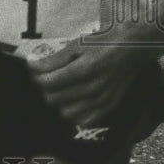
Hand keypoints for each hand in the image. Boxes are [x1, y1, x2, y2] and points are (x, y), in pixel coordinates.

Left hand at [27, 40, 146, 124]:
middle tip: (48, 78)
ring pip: (66, 113)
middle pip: (55, 99)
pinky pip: (83, 120)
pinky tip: (74, 101)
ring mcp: (101, 100)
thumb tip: (31, 66)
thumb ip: (54, 59)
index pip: (49, 83)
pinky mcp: (108, 107)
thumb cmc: (104, 43)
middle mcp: (93, 88)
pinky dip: (75, 113)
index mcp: (84, 69)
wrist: (132, 49)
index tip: (36, 71)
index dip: (37, 78)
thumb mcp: (77, 44)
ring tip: (61, 89)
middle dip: (46, 89)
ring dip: (59, 102)